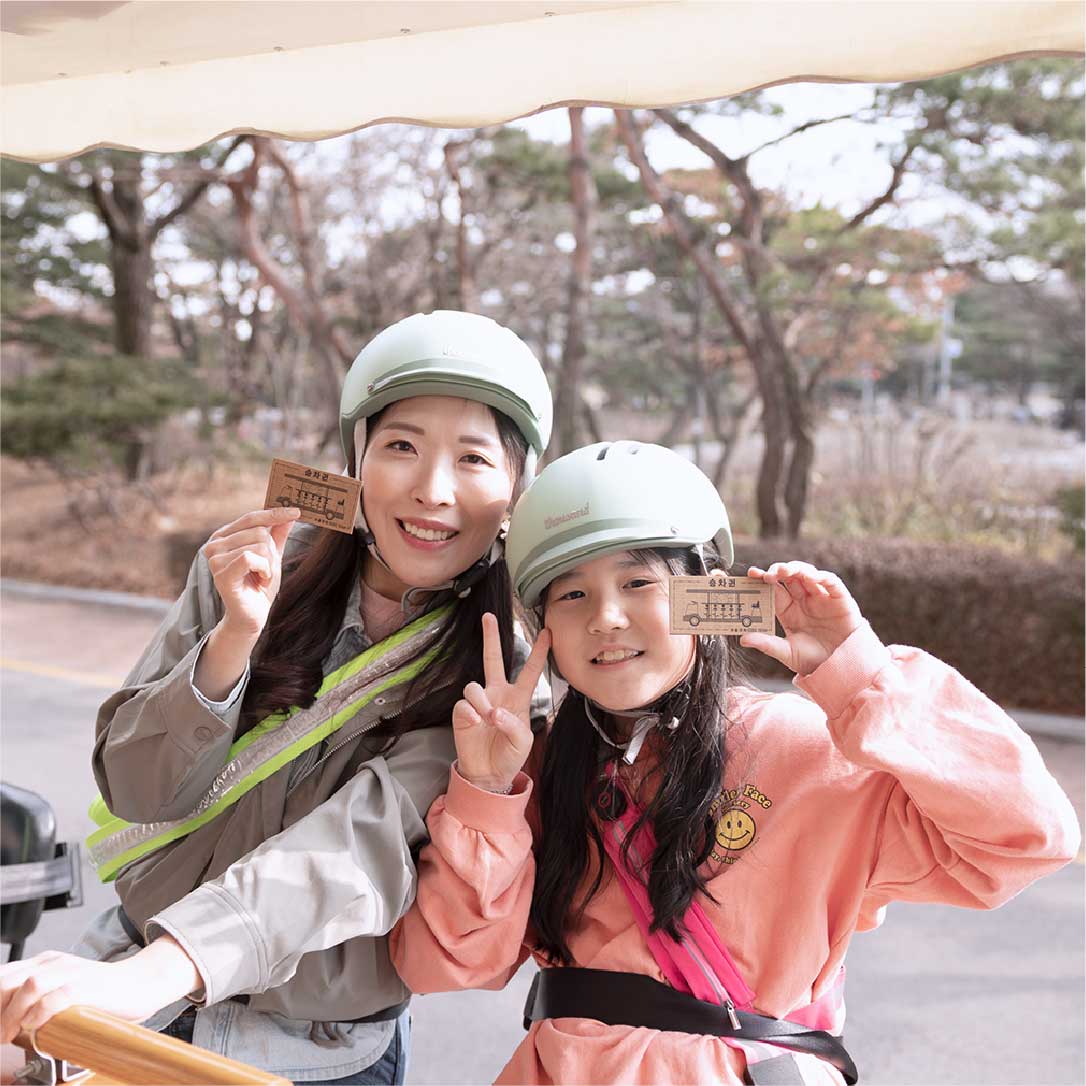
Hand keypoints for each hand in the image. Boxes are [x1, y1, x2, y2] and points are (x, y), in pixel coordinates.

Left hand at [0, 938, 200, 1043]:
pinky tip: (37, 1026)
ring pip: (28, 986)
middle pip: (9, 980)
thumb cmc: (103, 992)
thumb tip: (11, 1024)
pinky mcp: (87, 986)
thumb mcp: (64, 988)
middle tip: (1, 1035)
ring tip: (12, 1034)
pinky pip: (55, 997)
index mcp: (47, 962)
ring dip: (13, 1014)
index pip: (3, 976)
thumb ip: (39, 998)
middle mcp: (56, 963)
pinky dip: (40, 1014)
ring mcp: (72, 972)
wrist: (141, 983)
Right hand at [201, 507, 299, 642]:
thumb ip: (278, 534)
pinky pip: (251, 558)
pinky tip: (260, 580)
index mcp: (223, 536)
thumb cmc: (259, 585)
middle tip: (265, 569)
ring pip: (259, 545)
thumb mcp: (273, 555)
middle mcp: (214, 545)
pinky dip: (264, 570)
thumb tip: (290, 512)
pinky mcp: (221, 574)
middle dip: (272, 552)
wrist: (253, 616)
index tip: (296, 511)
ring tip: (260, 576)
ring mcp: (215, 560)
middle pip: (260, 532)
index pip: (252, 518)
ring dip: (269, 564)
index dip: (274, 514)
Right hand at [452, 614, 550, 791]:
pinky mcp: (462, 713)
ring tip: (487, 718)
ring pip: (473, 685)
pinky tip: (475, 723)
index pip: (529, 670)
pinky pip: (463, 704)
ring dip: (481, 701)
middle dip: (491, 637)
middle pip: (493, 659)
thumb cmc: (510, 756)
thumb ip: (513, 724)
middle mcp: (498, 693)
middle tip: (489, 616)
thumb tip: (493, 711)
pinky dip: (469, 713)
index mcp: (518, 697)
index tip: (547, 632)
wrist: (489, 774)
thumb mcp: (523, 742)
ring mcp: (479, 702)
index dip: (539, 652)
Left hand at [740, 562, 863, 675]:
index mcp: (788, 610)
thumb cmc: (813, 660)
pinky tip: (810, 577)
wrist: (840, 668)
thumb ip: (767, 644)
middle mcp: (803, 600)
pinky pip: (831, 582)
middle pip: (789, 577)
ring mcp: (821, 597)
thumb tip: (743, 639)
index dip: (763, 579)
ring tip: (785, 571)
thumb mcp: (787, 653)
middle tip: (769, 573)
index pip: (773, 589)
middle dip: (779, 570)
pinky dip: (821, 576)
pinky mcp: (839, 598)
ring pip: (807, 574)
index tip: (751, 573)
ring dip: (796, 569)